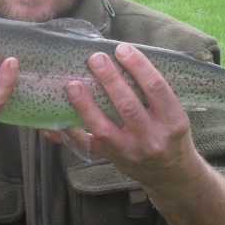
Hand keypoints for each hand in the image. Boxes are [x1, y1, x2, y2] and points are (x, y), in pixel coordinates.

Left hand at [62, 43, 198, 188]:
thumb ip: (154, 94)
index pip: (156, 89)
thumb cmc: (171, 135)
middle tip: (95, 59)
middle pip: (128, 106)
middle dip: (110, 80)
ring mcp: (131, 151)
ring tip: (73, 85)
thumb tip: (122, 57)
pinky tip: (50, 124)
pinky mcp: (113, 158)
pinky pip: (87, 145)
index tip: (122, 49)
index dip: (139, 67)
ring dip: (86, 105)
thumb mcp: (174, 115)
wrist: (171, 175)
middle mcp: (153, 139)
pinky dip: (68, 134)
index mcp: (173, 122)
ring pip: (104, 128)